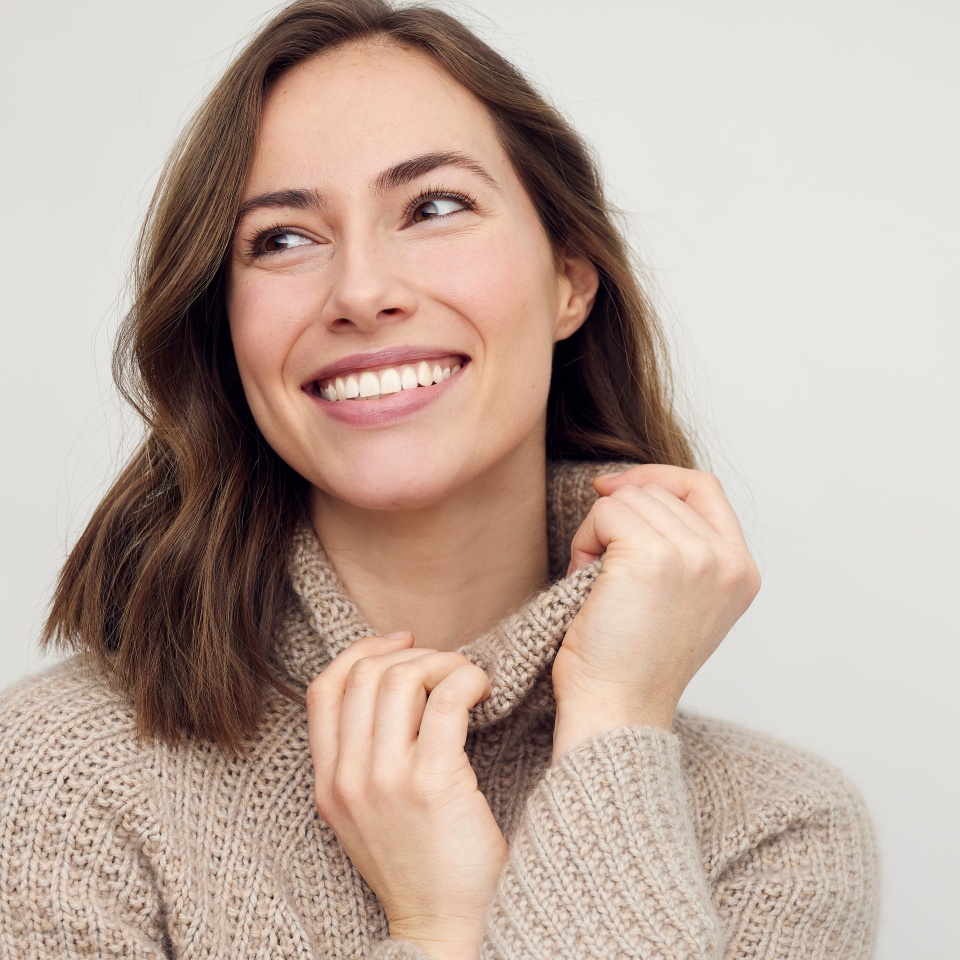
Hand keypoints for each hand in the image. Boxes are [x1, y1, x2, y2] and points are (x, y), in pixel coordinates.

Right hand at [307, 633, 507, 959]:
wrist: (443, 927)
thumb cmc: (420, 864)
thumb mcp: (367, 813)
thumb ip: (365, 757)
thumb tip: (398, 683)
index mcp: (328, 783)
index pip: (322, 689)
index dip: (362, 651)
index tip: (402, 644)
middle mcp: (349, 779)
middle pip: (368, 675)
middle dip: (414, 656)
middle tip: (448, 667)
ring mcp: (386, 781)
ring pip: (403, 679)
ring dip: (444, 663)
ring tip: (470, 679)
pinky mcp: (432, 783)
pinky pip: (447, 699)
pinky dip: (469, 678)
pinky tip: (485, 690)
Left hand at [552, 465, 760, 758]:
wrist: (614, 709)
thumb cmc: (628, 661)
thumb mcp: (674, 597)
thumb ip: (675, 544)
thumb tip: (626, 485)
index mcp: (740, 571)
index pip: (703, 488)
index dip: (656, 479)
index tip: (614, 492)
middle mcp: (727, 561)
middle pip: (659, 491)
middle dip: (618, 519)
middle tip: (602, 572)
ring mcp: (695, 557)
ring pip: (630, 498)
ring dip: (598, 532)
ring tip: (597, 583)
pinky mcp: (654, 557)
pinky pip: (606, 511)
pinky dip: (585, 540)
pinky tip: (585, 581)